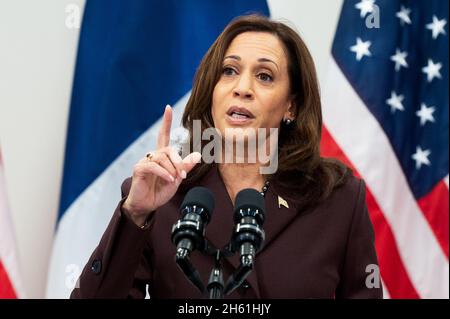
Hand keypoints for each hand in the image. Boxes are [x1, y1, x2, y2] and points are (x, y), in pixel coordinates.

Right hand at [123, 105, 200, 225]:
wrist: (147, 206)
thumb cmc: (159, 192)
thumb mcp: (177, 179)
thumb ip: (185, 167)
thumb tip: (198, 155)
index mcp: (161, 156)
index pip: (163, 135)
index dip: (166, 121)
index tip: (168, 108)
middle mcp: (152, 156)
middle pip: (168, 150)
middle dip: (178, 162)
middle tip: (182, 175)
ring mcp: (144, 161)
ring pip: (162, 158)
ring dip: (172, 169)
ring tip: (174, 180)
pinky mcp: (139, 169)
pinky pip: (154, 166)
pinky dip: (164, 173)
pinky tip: (169, 179)